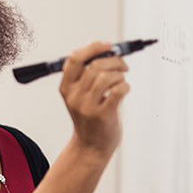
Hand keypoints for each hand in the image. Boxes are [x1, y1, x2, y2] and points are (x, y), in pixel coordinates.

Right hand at [59, 41, 130, 157]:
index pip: (74, 59)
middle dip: (114, 61)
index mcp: (66, 88)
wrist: (90, 147)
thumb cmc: (90, 118)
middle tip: (123, 66)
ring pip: (106, 77)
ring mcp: (87, 107)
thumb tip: (105, 50)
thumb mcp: (79, 96)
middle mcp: (74, 96)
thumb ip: (86, 76)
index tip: (107, 45)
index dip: (92, 48)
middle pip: (94, 66)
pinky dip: (125, 86)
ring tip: (122, 81)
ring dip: (119, 75)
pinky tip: (124, 90)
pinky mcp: (103, 115)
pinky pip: (118, 91)